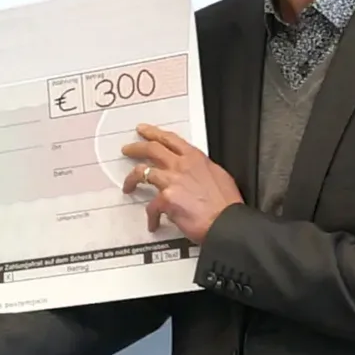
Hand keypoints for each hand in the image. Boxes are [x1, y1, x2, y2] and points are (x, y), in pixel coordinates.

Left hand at [121, 122, 240, 242]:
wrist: (227, 222)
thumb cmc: (225, 203)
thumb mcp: (218, 176)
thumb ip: (200, 169)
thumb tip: (191, 172)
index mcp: (195, 158)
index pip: (170, 139)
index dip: (153, 133)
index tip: (143, 130)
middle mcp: (181, 165)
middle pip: (152, 149)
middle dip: (135, 148)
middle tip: (126, 150)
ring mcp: (172, 181)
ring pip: (142, 172)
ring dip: (131, 180)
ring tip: (128, 186)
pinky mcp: (166, 199)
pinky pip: (151, 206)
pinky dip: (151, 217)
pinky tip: (153, 223)